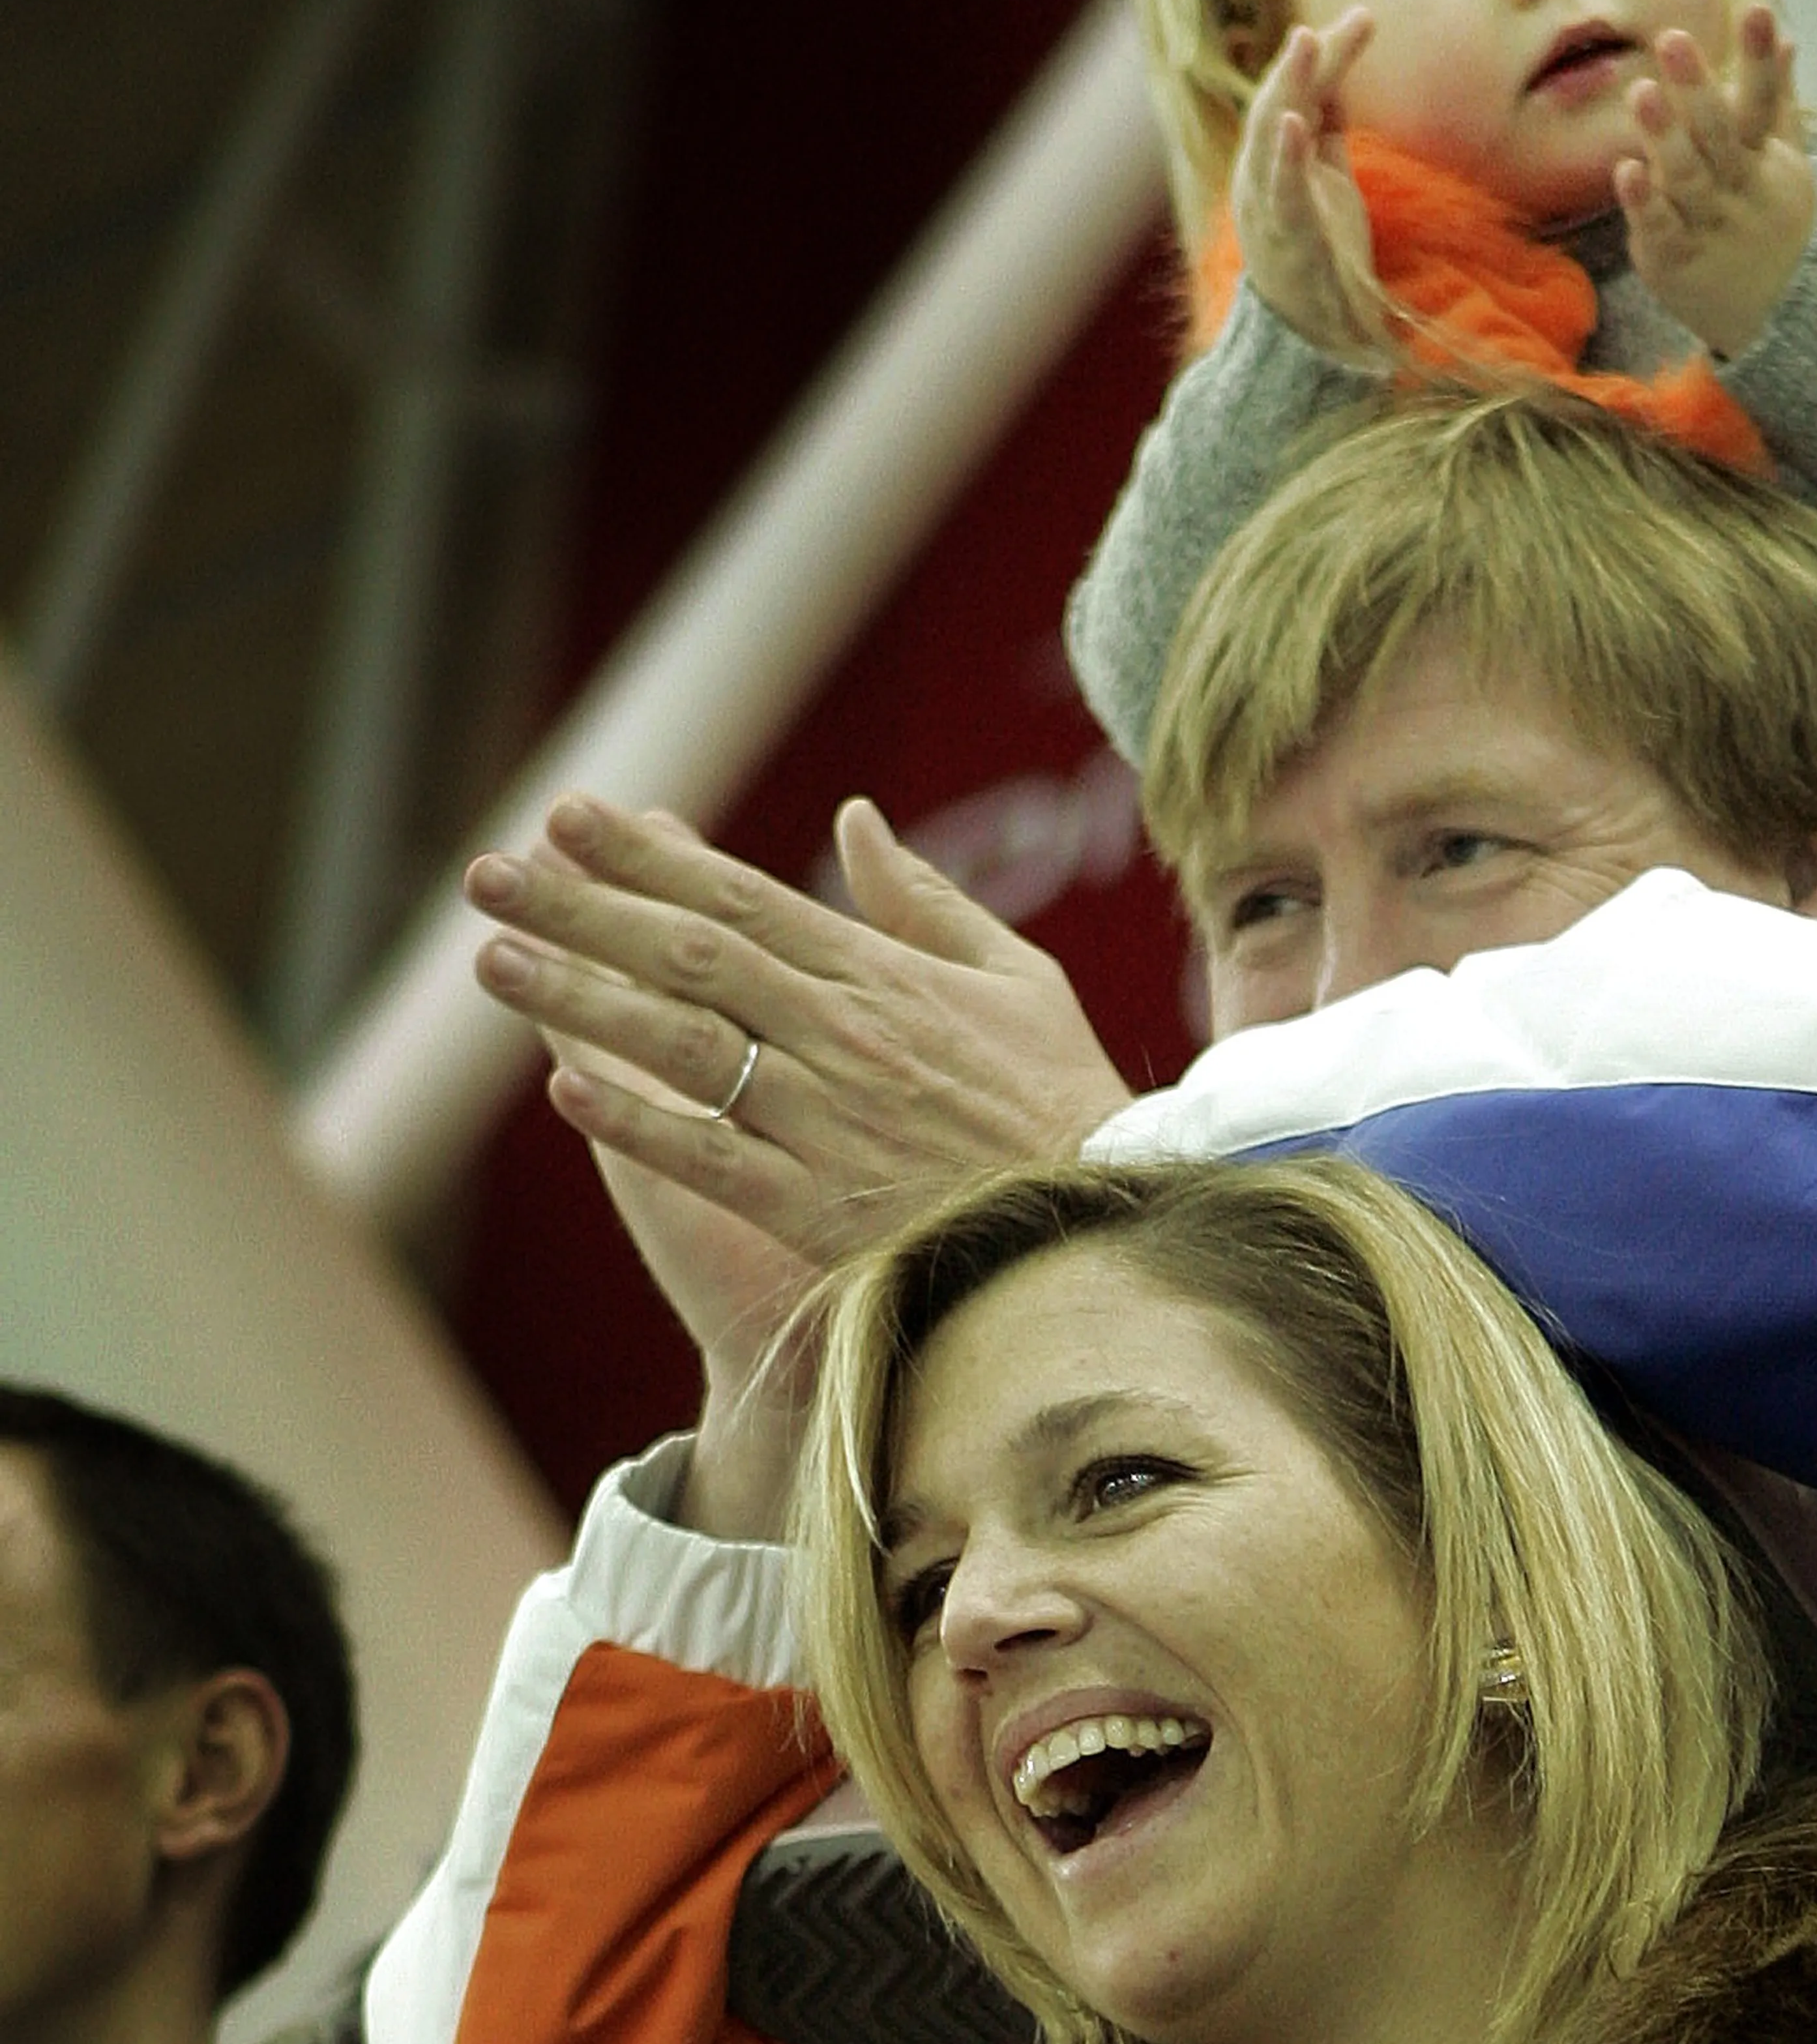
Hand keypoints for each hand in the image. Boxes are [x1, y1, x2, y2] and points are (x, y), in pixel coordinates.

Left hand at [469, 801, 1133, 1537]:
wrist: (1101, 1225)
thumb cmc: (1058, 1096)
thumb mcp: (1014, 975)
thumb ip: (923, 900)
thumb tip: (852, 820)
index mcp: (882, 976)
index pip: (741, 897)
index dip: (646, 858)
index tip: (568, 818)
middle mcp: (844, 1036)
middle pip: (691, 957)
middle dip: (582, 911)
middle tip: (488, 875)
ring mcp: (828, 1121)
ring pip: (686, 1047)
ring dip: (583, 1003)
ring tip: (492, 964)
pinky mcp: (823, 1207)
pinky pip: (716, 1157)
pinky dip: (642, 1124)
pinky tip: (567, 1092)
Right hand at [1230, 9, 1388, 361]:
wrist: (1317, 338)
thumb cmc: (1321, 257)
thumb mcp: (1327, 183)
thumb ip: (1326, 134)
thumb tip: (1336, 81)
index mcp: (1273, 165)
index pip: (1297, 98)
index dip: (1325, 58)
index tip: (1362, 18)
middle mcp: (1260, 180)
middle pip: (1277, 106)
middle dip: (1299, 63)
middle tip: (1322, 21)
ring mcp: (1266, 210)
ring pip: (1269, 137)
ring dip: (1287, 86)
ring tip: (1306, 40)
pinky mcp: (1285, 242)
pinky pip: (1281, 192)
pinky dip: (1285, 154)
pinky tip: (1296, 121)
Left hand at [1615, 5, 1816, 358]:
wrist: (1779, 319)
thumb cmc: (1771, 227)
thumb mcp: (1784, 165)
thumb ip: (1777, 102)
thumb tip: (1788, 38)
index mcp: (1765, 160)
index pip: (1764, 102)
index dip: (1761, 58)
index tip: (1758, 10)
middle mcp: (1740, 189)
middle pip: (1719, 135)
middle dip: (1697, 88)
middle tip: (1673, 40)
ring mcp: (1709, 226)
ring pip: (1688, 178)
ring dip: (1664, 136)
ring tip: (1640, 92)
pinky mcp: (1675, 259)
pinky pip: (1661, 228)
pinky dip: (1644, 202)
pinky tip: (1625, 170)